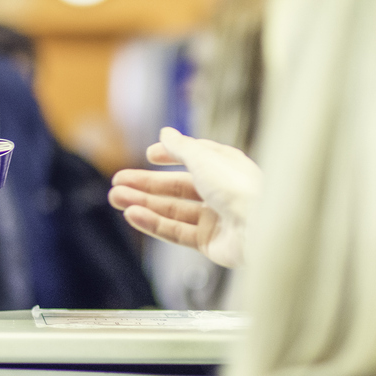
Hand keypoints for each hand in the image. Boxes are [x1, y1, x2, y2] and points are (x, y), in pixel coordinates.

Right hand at [108, 127, 261, 269]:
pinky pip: (177, 232)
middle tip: (117, 183)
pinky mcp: (210, 243)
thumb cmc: (238, 188)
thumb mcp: (203, 159)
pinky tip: (133, 214)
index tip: (148, 155)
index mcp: (227, 166)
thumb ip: (181, 147)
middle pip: (178, 187)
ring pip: (173, 210)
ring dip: (144, 203)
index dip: (171, 155)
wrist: (260, 230)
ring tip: (116, 198)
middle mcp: (223, 192)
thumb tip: (165, 133)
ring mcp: (216, 219)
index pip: (196, 158)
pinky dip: (154, 223)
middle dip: (146, 184)